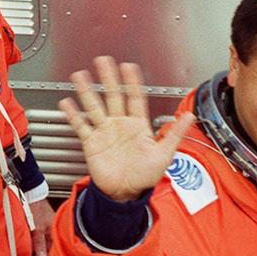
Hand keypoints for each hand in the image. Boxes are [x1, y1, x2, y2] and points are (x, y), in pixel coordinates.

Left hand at [29, 197, 54, 255]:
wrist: (32, 195)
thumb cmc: (36, 209)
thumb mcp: (37, 229)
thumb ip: (39, 244)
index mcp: (56, 231)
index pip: (55, 250)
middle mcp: (55, 230)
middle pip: (51, 248)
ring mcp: (50, 227)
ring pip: (47, 244)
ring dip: (41, 253)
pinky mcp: (44, 224)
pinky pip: (44, 238)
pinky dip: (40, 245)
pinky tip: (35, 250)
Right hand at [59, 57, 194, 201]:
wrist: (125, 194)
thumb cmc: (145, 177)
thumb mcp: (164, 154)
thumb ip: (175, 133)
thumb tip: (189, 116)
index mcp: (138, 126)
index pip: (135, 97)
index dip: (132, 81)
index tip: (129, 66)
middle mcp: (120, 125)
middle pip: (113, 96)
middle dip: (108, 78)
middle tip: (103, 61)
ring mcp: (105, 132)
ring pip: (94, 106)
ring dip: (87, 91)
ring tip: (80, 75)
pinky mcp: (92, 143)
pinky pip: (81, 126)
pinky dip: (74, 115)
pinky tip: (67, 103)